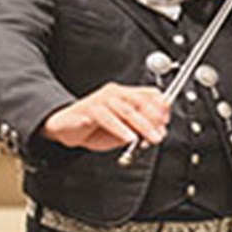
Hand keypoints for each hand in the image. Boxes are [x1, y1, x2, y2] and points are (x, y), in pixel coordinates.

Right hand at [41, 83, 168, 151]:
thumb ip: (139, 129)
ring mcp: (102, 100)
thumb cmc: (94, 128)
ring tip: (149, 138)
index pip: (150, 94)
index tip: (166, 123)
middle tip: (159, 135)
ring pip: (127, 110)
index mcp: (126, 95)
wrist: (64, 128)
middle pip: (141, 102)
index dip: (161, 108)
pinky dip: (120, 129)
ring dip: (141, 126)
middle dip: (153, 120)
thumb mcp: (123, 130)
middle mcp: (115, 93)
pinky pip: (108, 118)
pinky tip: (128, 138)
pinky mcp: (89, 109)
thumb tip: (158, 132)